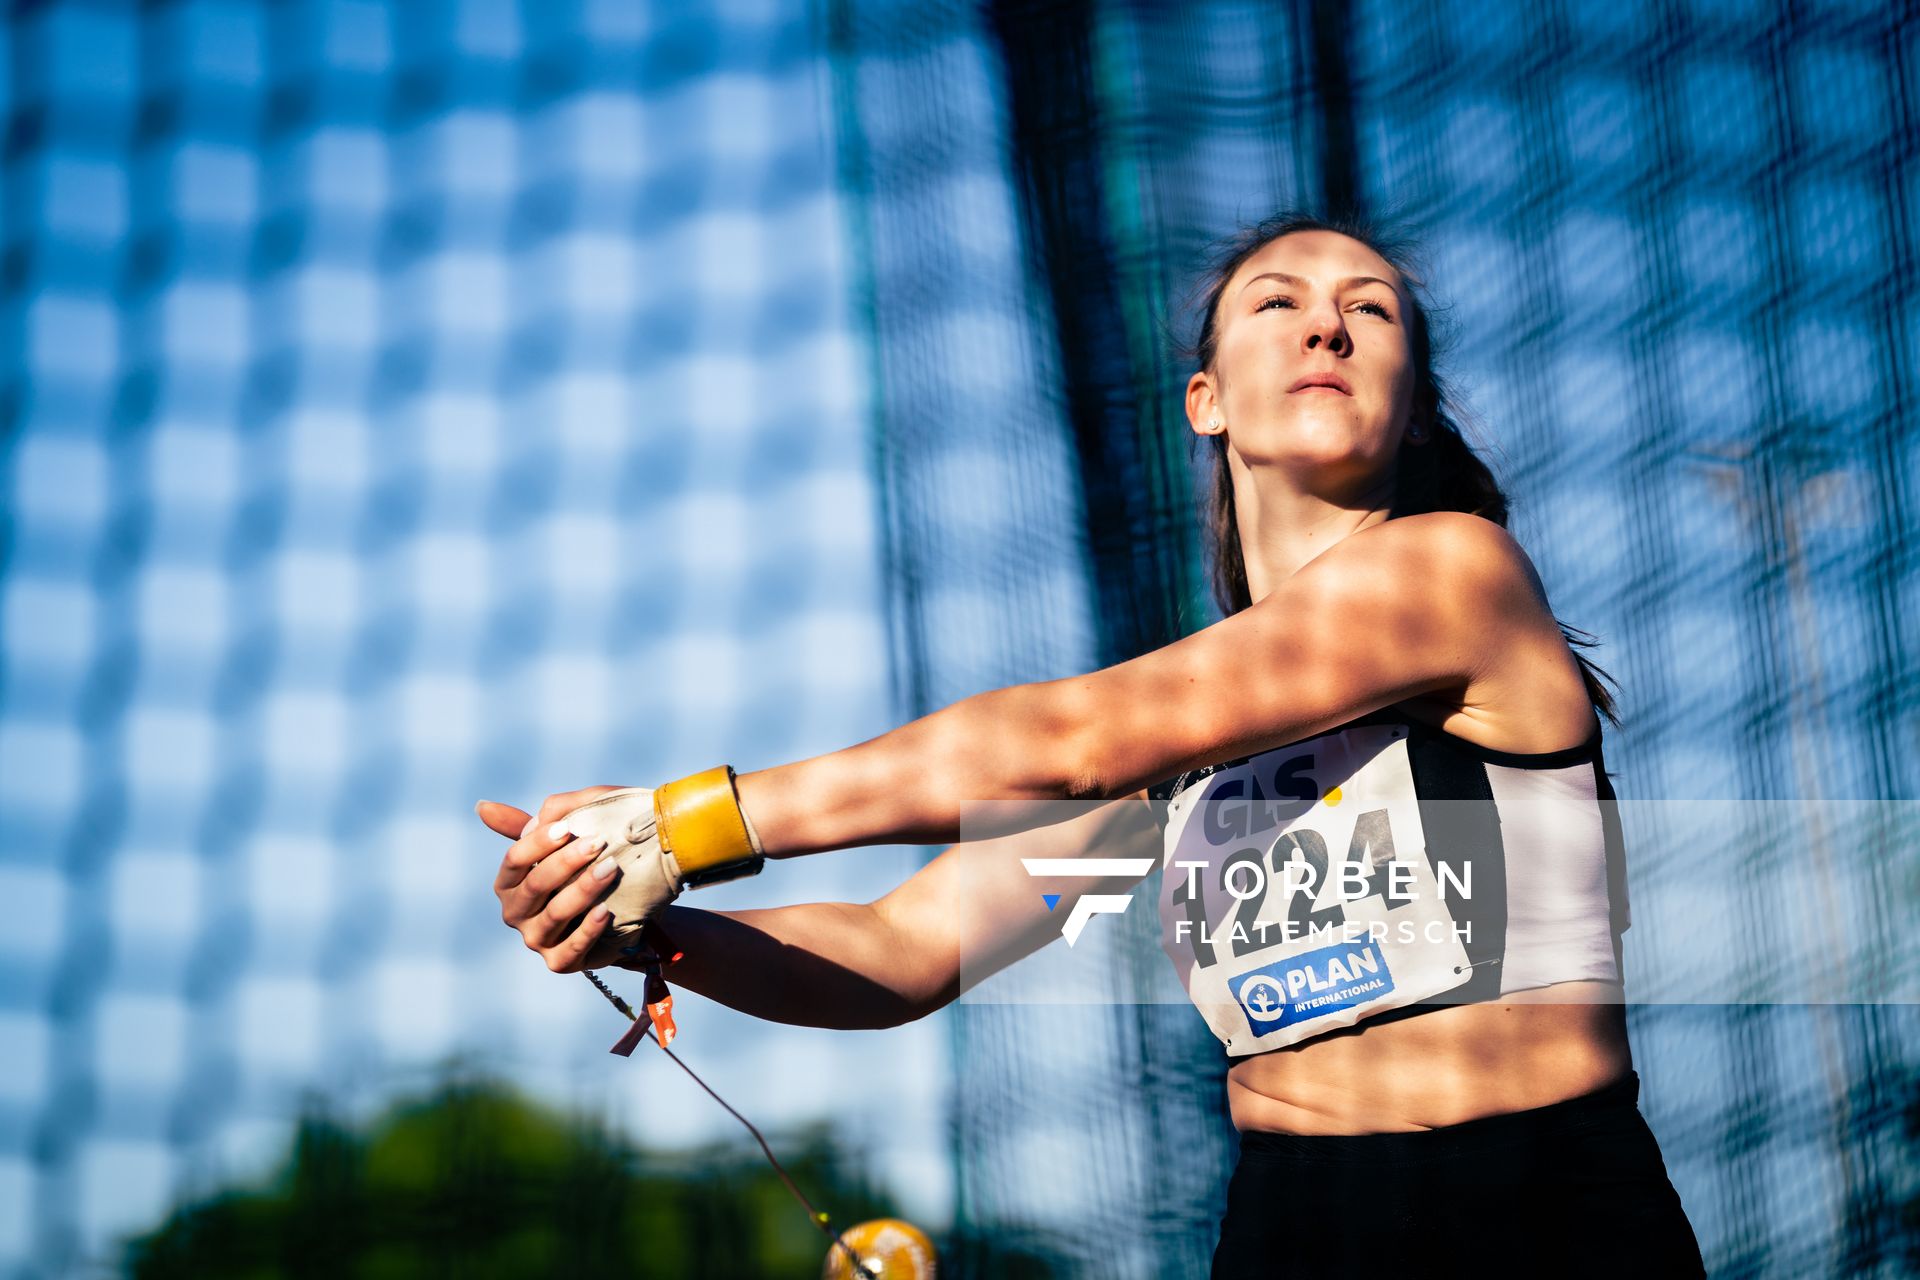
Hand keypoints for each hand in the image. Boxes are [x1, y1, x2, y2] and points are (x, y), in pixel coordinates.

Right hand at [479, 787, 629, 973]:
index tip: (568, 827)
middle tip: (598, 843)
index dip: (539, 843)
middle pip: (535, 885)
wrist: (617, 906)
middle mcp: (516, 912)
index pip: (515, 860)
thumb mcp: (561, 840)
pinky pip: (571, 949)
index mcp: (509, 883)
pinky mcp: (560, 962)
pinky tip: (604, 911)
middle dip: (566, 862)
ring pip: (555, 914)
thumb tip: (482, 806)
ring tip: (610, 869)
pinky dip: (587, 930)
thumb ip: (530, 823)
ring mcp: (536, 939)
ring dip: (583, 890)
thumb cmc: (581, 866)